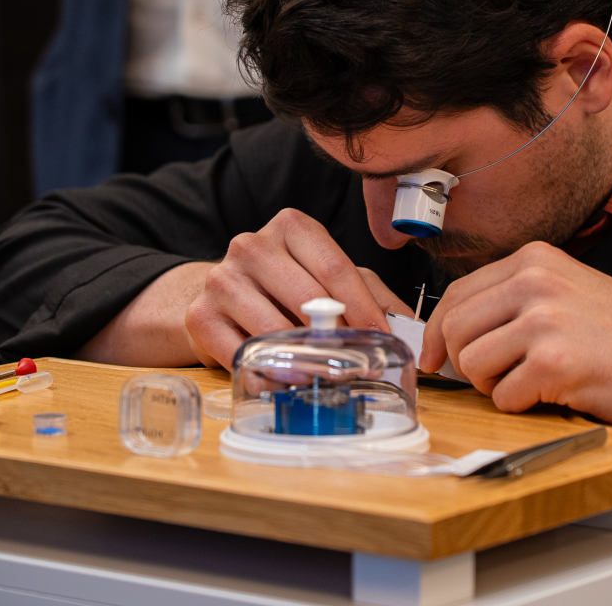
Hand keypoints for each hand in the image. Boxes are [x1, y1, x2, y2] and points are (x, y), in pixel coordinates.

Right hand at [185, 209, 411, 368]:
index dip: (362, 308)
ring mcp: (222, 279)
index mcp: (291, 228)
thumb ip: (373, 296)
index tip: (381, 339)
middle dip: (338, 336)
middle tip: (359, 364)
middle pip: (307, 296)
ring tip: (326, 377)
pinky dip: (268, 375)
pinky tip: (286, 383)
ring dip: (304, 359)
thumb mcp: (331, 279)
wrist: (222, 298)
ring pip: (273, 327)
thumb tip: (410, 328)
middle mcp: (251, 246)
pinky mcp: (201, 316)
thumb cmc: (286, 287)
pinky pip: (241, 354)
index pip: (334, 267)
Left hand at [419, 241, 611, 426]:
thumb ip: (515, 300)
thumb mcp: (568, 289)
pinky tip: (554, 394)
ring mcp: (544, 321)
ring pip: (471, 364)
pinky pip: (504, 396)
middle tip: (490, 378)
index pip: (456, 294)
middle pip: (453, 328)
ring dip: (492, 386)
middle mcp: (535, 282)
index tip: (435, 356)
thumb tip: (453, 331)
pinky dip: (521, 405)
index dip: (436, 332)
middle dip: (461, 363)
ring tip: (530, 383)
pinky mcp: (555, 362)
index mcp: (534, 260)